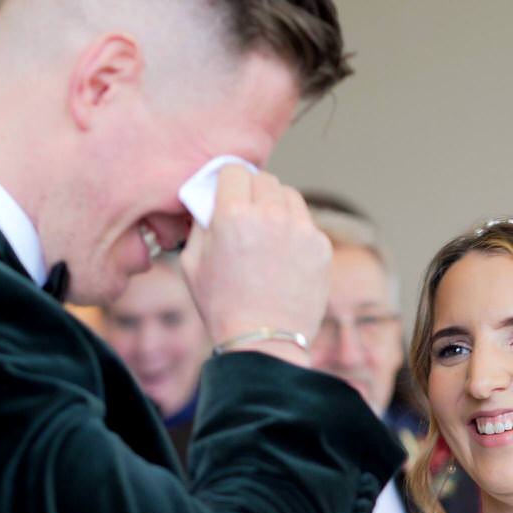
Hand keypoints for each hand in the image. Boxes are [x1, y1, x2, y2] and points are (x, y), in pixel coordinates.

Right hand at [178, 164, 327, 366]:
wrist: (264, 341)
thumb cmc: (222, 305)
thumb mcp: (191, 263)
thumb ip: (200, 223)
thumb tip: (208, 200)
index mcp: (232, 214)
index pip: (234, 170)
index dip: (229, 182)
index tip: (228, 194)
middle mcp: (270, 215)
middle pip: (264, 179)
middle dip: (253, 192)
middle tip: (248, 215)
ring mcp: (300, 229)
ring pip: (289, 196)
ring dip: (277, 206)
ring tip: (268, 234)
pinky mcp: (321, 246)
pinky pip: (306, 223)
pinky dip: (295, 231)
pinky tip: (284, 256)